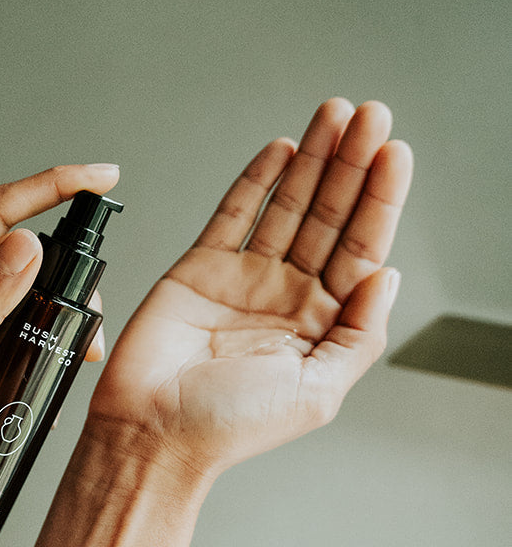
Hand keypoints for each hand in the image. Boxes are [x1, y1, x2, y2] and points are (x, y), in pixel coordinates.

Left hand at [0, 164, 119, 509]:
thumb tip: (26, 243)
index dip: (54, 185)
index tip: (103, 176)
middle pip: (13, 248)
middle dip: (65, 269)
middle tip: (94, 317)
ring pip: (11, 288)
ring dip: (50, 307)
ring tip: (77, 350)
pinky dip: (30, 333)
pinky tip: (43, 368)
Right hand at [88, 100, 412, 481]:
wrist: (152, 431)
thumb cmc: (227, 427)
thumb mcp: (317, 392)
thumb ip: (359, 334)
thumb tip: (388, 276)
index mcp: (321, 323)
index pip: (361, 248)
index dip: (380, 199)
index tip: (395, 153)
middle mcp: (288, 294)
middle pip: (329, 214)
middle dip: (350, 162)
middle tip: (370, 115)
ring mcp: (245, 276)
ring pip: (288, 203)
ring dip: (313, 157)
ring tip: (335, 114)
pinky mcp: (200, 265)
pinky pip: (234, 211)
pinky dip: (256, 178)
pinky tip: (282, 149)